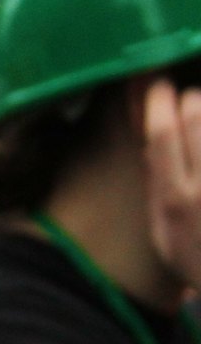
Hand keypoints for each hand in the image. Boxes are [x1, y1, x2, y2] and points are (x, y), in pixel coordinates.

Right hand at [144, 80, 200, 290]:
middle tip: (185, 98)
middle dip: (189, 99)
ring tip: (198, 110)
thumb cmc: (198, 261)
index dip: (155, 100)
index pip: (160, 134)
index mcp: (177, 199)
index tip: (154, 83)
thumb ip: (157, 185)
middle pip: (196, 117)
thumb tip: (147, 141)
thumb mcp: (164, 231)